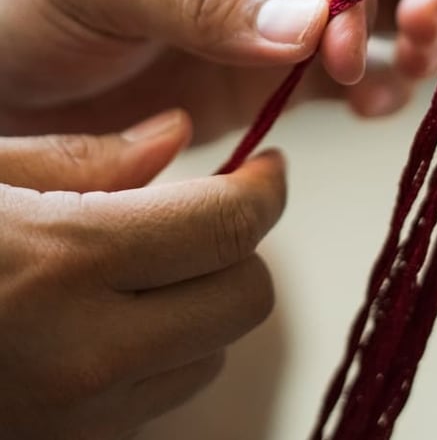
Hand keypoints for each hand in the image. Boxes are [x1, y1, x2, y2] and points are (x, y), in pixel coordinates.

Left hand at [0, 0, 436, 140]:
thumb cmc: (25, 0)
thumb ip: (205, 0)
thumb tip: (316, 26)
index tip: (340, 43)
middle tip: (425, 37)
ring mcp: (283, 10)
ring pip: (390, 3)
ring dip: (419, 35)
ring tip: (405, 78)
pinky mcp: (280, 70)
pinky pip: (356, 70)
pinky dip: (384, 85)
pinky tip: (375, 108)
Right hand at [0, 108, 285, 439]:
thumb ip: (78, 156)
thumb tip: (175, 135)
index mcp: (60, 265)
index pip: (232, 226)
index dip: (266, 187)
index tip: (266, 165)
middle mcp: (82, 358)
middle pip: (245, 298)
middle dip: (242, 245)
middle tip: (212, 206)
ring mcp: (74, 425)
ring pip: (212, 351)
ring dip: (204, 299)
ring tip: (151, 261)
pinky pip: (161, 396)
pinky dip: (164, 350)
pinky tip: (111, 314)